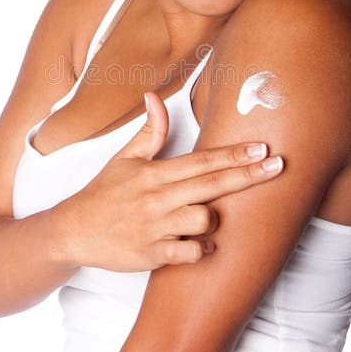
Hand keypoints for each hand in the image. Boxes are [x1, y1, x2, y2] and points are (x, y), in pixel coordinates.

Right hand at [62, 90, 283, 271]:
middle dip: (248, 175)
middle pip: (212, 186)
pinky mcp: (152, 255)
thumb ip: (150, 130)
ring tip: (209, 218)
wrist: (72, 231)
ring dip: (215, 220)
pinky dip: (201, 249)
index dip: (235, 154)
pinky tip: (201, 243)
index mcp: (154, 174)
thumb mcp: (124, 158)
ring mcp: (155, 228)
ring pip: (204, 221)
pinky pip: (190, 253)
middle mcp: (157, 199)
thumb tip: (156, 96)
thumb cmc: (103, 193)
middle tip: (278, 165)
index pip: (202, 160)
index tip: (262, 148)